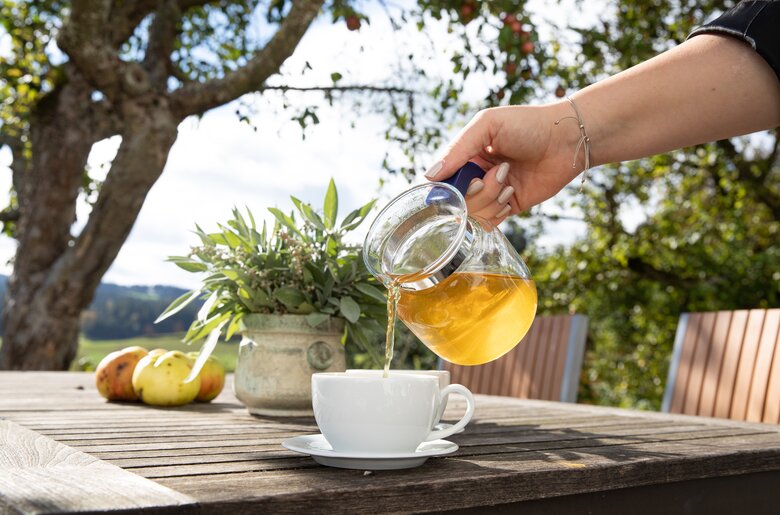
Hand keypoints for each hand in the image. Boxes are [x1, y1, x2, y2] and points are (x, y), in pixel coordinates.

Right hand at [424, 103, 585, 222]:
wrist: (567, 139)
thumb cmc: (528, 125)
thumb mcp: (487, 126)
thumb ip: (458, 149)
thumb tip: (429, 175)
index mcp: (467, 154)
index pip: (442, 178)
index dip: (445, 186)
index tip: (457, 183)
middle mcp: (476, 175)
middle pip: (456, 200)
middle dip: (474, 190)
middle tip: (494, 173)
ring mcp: (492, 192)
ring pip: (473, 213)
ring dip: (490, 198)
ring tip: (508, 179)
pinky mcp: (509, 207)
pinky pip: (490, 222)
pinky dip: (497, 212)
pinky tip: (512, 193)